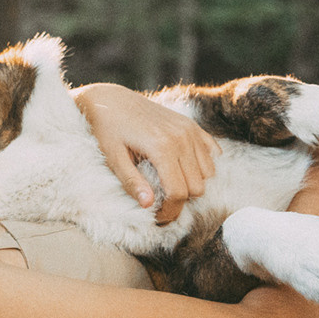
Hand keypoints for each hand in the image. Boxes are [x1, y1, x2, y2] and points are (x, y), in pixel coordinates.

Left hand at [73, 83, 218, 223]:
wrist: (109, 100)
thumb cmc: (106, 129)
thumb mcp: (113, 157)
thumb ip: (132, 182)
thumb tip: (148, 205)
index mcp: (162, 147)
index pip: (178, 192)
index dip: (170, 211)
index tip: (157, 217)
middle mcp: (182, 137)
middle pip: (197, 186)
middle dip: (180, 200)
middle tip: (161, 202)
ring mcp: (189, 130)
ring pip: (208, 173)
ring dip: (192, 183)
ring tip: (169, 184)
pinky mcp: (191, 125)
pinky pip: (211, 153)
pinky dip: (202, 165)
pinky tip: (183, 168)